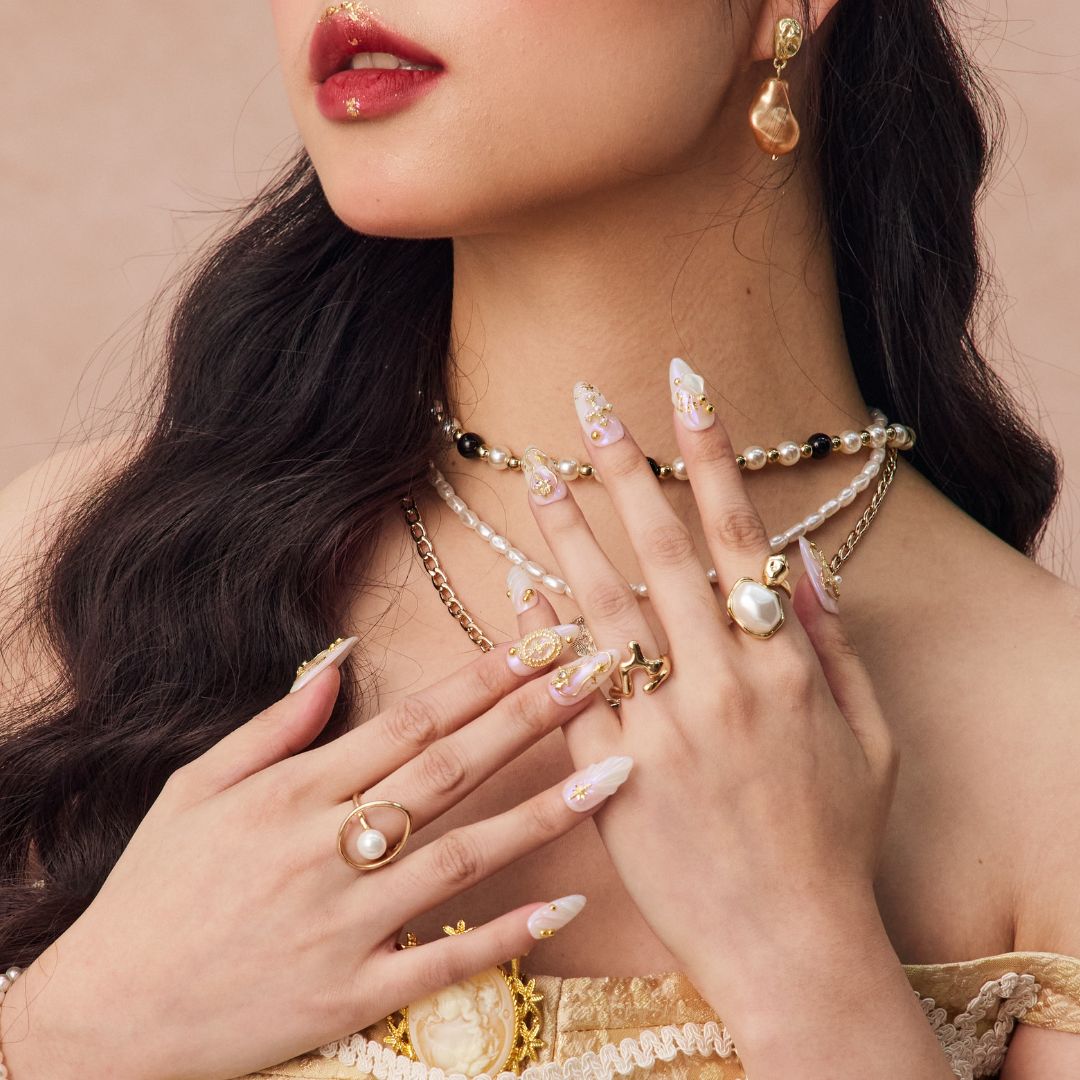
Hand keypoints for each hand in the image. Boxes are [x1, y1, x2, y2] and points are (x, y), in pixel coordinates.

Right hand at [0, 636, 626, 1079]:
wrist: (106, 1014)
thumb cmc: (154, 889)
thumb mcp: (195, 788)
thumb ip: (275, 723)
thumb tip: (338, 660)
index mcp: (294, 792)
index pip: (412, 720)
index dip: (484, 678)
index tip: (542, 643)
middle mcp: (327, 849)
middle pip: (450, 770)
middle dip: (532, 717)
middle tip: (599, 676)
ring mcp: (345, 926)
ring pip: (463, 858)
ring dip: (544, 813)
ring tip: (616, 774)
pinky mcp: (351, 995)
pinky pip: (443, 964)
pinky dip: (504, 934)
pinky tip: (566, 907)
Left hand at [516, 372, 899, 1004]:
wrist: (791, 948)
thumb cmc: (836, 842)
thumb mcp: (869, 737)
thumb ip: (835, 643)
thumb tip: (806, 557)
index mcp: (785, 668)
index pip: (738, 536)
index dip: (708, 457)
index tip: (685, 391)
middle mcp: (722, 686)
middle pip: (661, 554)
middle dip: (624, 471)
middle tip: (589, 406)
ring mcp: (662, 731)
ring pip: (604, 610)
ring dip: (569, 535)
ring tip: (540, 476)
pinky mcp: (615, 777)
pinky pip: (570, 691)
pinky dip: (545, 634)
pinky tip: (521, 586)